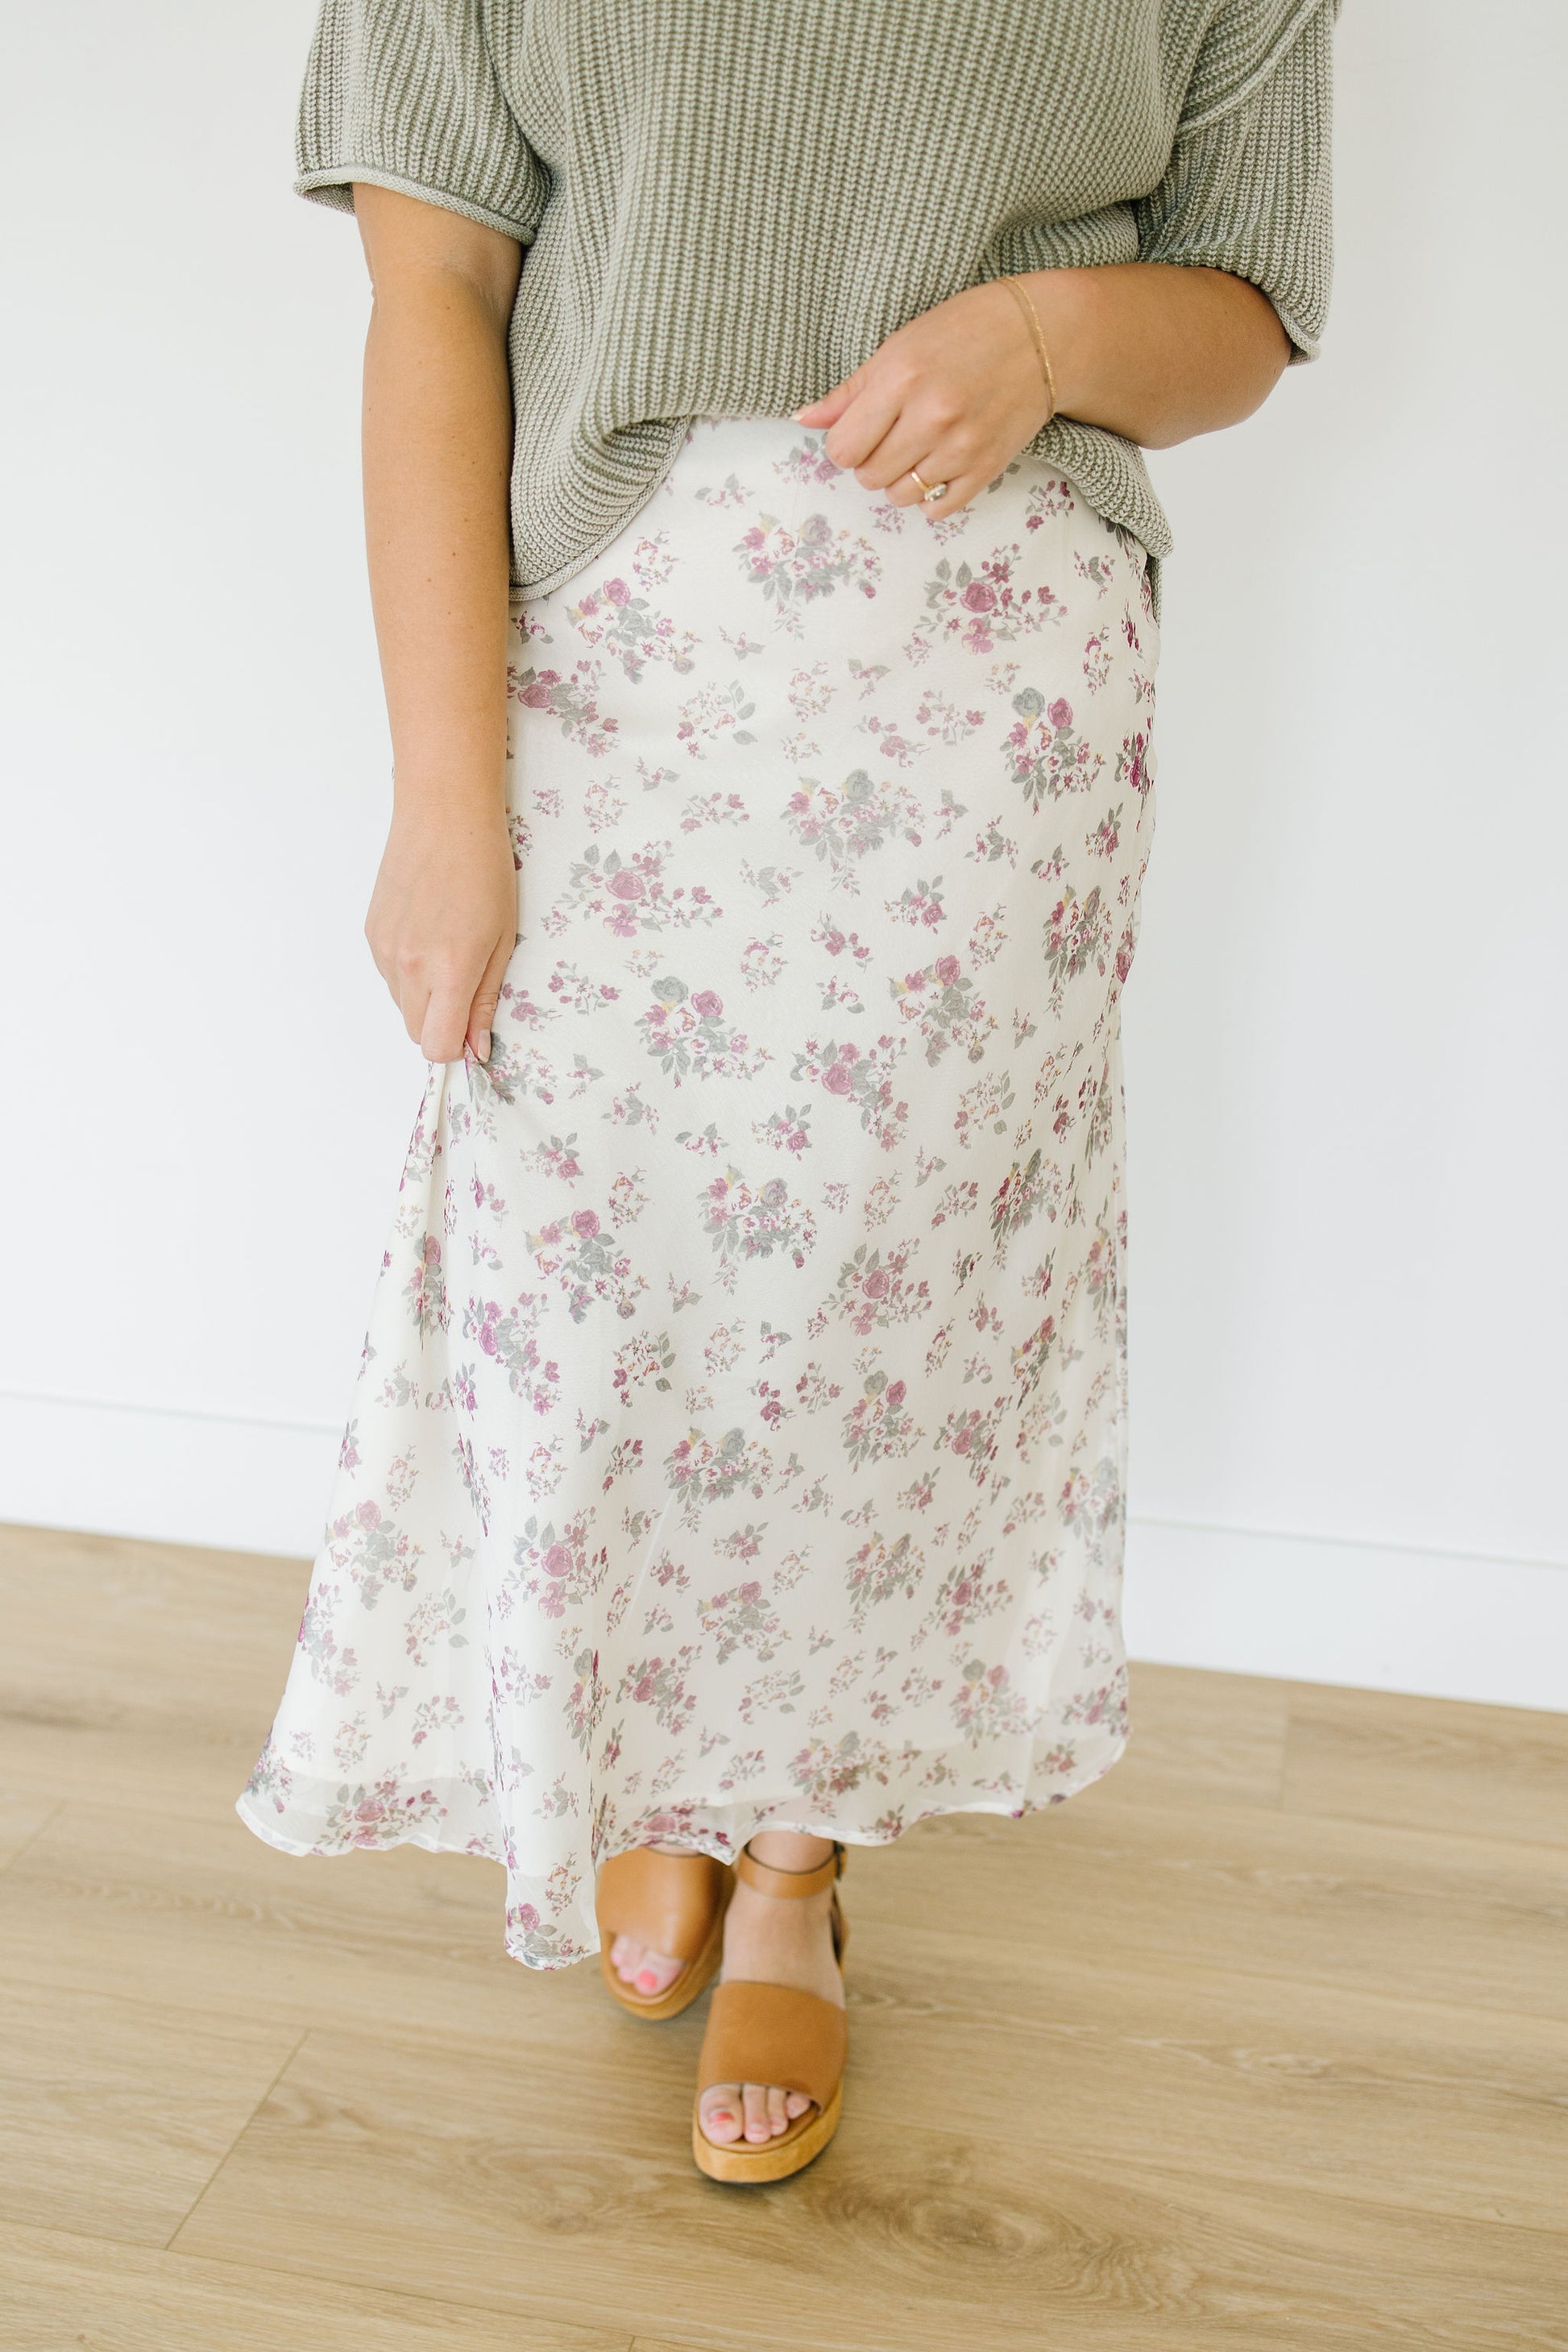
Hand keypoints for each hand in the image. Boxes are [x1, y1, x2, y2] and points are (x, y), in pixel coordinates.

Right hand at [364, 796, 515, 1064]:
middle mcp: (408, 966)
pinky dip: (407, 970)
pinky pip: (388, 975)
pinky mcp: (371, 932)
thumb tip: (476, 1047)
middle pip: (416, 1032)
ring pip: (401, 1004)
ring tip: (448, 949)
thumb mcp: (502, 939)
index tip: (472, 1030)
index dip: (457, 1047)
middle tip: (466, 985)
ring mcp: (384, 949)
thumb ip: (485, 999)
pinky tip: (427, 933)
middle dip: (441, 1023)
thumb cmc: (485, 871)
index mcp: (448, 970)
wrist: (443, 816)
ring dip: (424, 996)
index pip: (436, 1046)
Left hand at [795, 280, 1052, 517]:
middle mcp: (930, 417)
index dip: (846, 443)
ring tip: (918, 449)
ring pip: (900, 497)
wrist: (1042, 336)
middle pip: (868, 476)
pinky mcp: (987, 468)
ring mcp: (961, 447)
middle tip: (893, 435)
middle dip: (871, 461)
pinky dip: (931, 497)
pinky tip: (939, 467)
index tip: (862, 430)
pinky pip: (939, 509)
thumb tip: (804, 421)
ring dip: (900, 480)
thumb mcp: (900, 346)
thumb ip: (851, 391)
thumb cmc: (966, 331)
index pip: (843, 449)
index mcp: (901, 379)